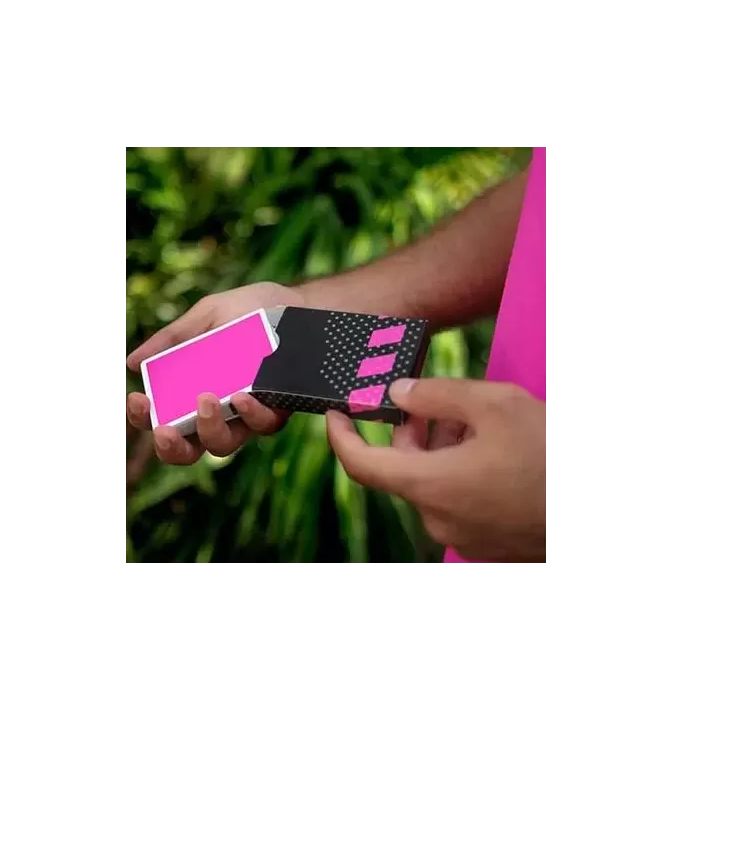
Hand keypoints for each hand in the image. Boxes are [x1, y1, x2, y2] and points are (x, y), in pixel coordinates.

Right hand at [126, 281, 303, 462]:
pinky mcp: (278, 410)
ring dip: (210, 430)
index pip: (159, 417)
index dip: (143, 418)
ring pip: (224, 444)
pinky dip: (251, 414)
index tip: (137, 401)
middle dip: (171, 446)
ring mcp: (248, 415)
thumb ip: (173, 339)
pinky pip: (263, 425)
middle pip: (187, 448)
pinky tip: (243, 396)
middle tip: (164, 429)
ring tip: (206, 400)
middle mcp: (218, 412)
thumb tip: (130, 363)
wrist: (297, 303)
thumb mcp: (208, 315)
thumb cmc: (249, 311)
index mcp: (192, 392)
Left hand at [326, 377, 545, 561]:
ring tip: (474, 417)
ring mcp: (462, 534)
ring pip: (432, 482)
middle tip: (429, 399)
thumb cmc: (550, 453)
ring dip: (441, 448)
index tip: (336, 412)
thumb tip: (397, 395)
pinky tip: (492, 447)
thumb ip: (434, 395)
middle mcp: (437, 517)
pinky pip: (456, 500)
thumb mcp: (493, 404)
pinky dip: (459, 471)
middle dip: (411, 430)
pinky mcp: (486, 542)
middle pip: (403, 468)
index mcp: (429, 486)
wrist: (600, 510)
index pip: (360, 464)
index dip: (340, 435)